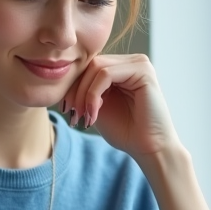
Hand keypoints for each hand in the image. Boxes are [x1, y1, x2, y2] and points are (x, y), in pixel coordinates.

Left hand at [62, 54, 179, 161]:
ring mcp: (139, 63)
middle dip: (75, 90)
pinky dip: (93, 95)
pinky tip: (93, 114)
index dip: (73, 86)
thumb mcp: (97, 107)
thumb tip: (62, 79)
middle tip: (71, 114)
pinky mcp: (143, 70)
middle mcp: (132, 61)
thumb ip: (85, 90)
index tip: (65, 110)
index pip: (89, 66)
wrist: (148, 148)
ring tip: (82, 117)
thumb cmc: (126, 131)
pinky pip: (106, 74)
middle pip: (91, 64)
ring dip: (83, 94)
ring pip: (96, 67)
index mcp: (122, 68)